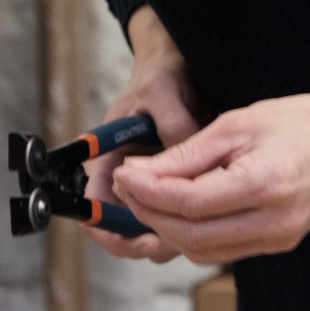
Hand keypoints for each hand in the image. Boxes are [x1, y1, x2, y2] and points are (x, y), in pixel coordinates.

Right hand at [85, 5, 203, 263]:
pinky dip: (192, 221)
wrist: (183, 68)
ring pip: (154, 226)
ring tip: (200, 228)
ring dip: (172, 234)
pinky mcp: (176, 186)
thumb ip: (173, 125)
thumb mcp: (163, 91)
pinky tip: (215, 214)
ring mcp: (151, 185)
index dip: (110, 230)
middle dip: (146, 241)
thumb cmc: (163, 76)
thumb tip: (187, 165)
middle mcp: (127, 178)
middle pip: (124, 228)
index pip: (94, 207)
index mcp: (109, 157)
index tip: (139, 237)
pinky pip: (179, 216)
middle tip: (175, 242)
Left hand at [111, 70, 309, 262]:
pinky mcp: (277, 244)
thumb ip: (189, 154)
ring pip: (201, 250)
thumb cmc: (305, 122)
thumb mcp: (240, 123)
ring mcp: (277, 240)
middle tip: (126, 186)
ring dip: (166, 227)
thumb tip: (141, 175)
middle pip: (188, 235)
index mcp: (264, 185)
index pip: (187, 203)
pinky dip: (191, 233)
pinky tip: (177, 208)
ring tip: (145, 196)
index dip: (145, 192)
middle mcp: (273, 223)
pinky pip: (221, 249)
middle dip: (148, 213)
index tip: (123, 174)